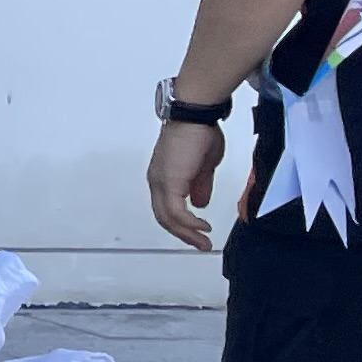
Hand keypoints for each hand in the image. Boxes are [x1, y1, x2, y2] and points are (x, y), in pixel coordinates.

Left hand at [147, 112, 227, 250]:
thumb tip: (200, 204)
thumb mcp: (203, 167)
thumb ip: (200, 187)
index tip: (197, 234)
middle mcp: (158, 181)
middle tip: (200, 244)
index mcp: (164, 177)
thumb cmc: (198, 133)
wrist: (194, 117)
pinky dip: (189, 223)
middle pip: (164, 217)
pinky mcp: (169, 182)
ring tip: (203, 241)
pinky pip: (176, 211)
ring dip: (187, 233)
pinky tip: (201, 227)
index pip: (167, 208)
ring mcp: (161, 181)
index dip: (181, 224)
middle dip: (184, 234)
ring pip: (168, 218)